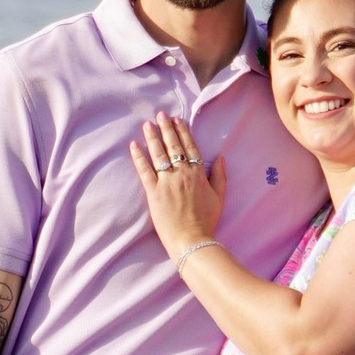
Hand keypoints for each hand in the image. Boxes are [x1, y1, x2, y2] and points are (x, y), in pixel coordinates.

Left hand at [129, 117, 227, 261]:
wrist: (192, 239)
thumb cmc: (207, 220)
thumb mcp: (219, 196)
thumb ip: (220, 175)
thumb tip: (220, 157)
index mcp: (198, 173)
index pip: (189, 147)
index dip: (182, 132)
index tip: (177, 120)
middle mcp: (182, 173)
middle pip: (173, 146)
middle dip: (166, 128)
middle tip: (160, 115)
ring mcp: (166, 181)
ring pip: (158, 154)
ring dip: (152, 137)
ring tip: (147, 124)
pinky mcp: (153, 192)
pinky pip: (144, 170)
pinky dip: (139, 157)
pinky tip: (134, 145)